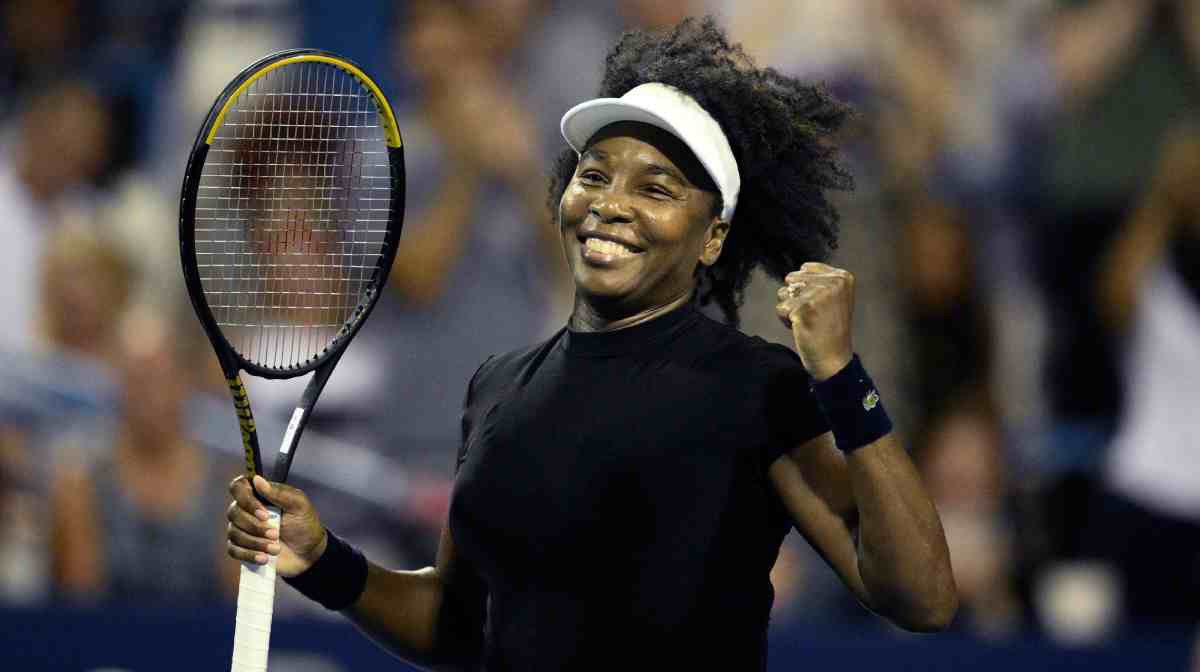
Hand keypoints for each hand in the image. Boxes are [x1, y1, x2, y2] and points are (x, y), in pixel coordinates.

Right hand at [227, 475, 326, 577]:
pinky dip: (248, 555)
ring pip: (234, 533)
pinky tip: (264, 558)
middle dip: (255, 526)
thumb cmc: (305, 524)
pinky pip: (233, 550)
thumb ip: (279, 493)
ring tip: (275, 548)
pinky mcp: (242, 548)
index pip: (238, 487)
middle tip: (275, 533)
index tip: (264, 514)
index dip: (246, 500)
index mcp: (259, 495)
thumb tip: (257, 479)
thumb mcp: (299, 505)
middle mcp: (246, 510)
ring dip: (255, 542)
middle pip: (233, 512)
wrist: (308, 553)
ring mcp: (242, 530)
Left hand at [776, 262, 855, 380]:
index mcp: (843, 277)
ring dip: (789, 308)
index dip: (804, 288)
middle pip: (792, 280)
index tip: (819, 305)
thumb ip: (818, 281)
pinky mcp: (804, 308)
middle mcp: (833, 282)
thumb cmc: (829, 329)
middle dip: (795, 298)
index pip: (805, 269)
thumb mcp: (834, 298)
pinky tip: (801, 328)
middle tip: (813, 315)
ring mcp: (818, 295)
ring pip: (784, 293)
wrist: (833, 358)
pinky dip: (785, 320)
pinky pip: (780, 308)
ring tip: (807, 321)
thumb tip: (791, 276)